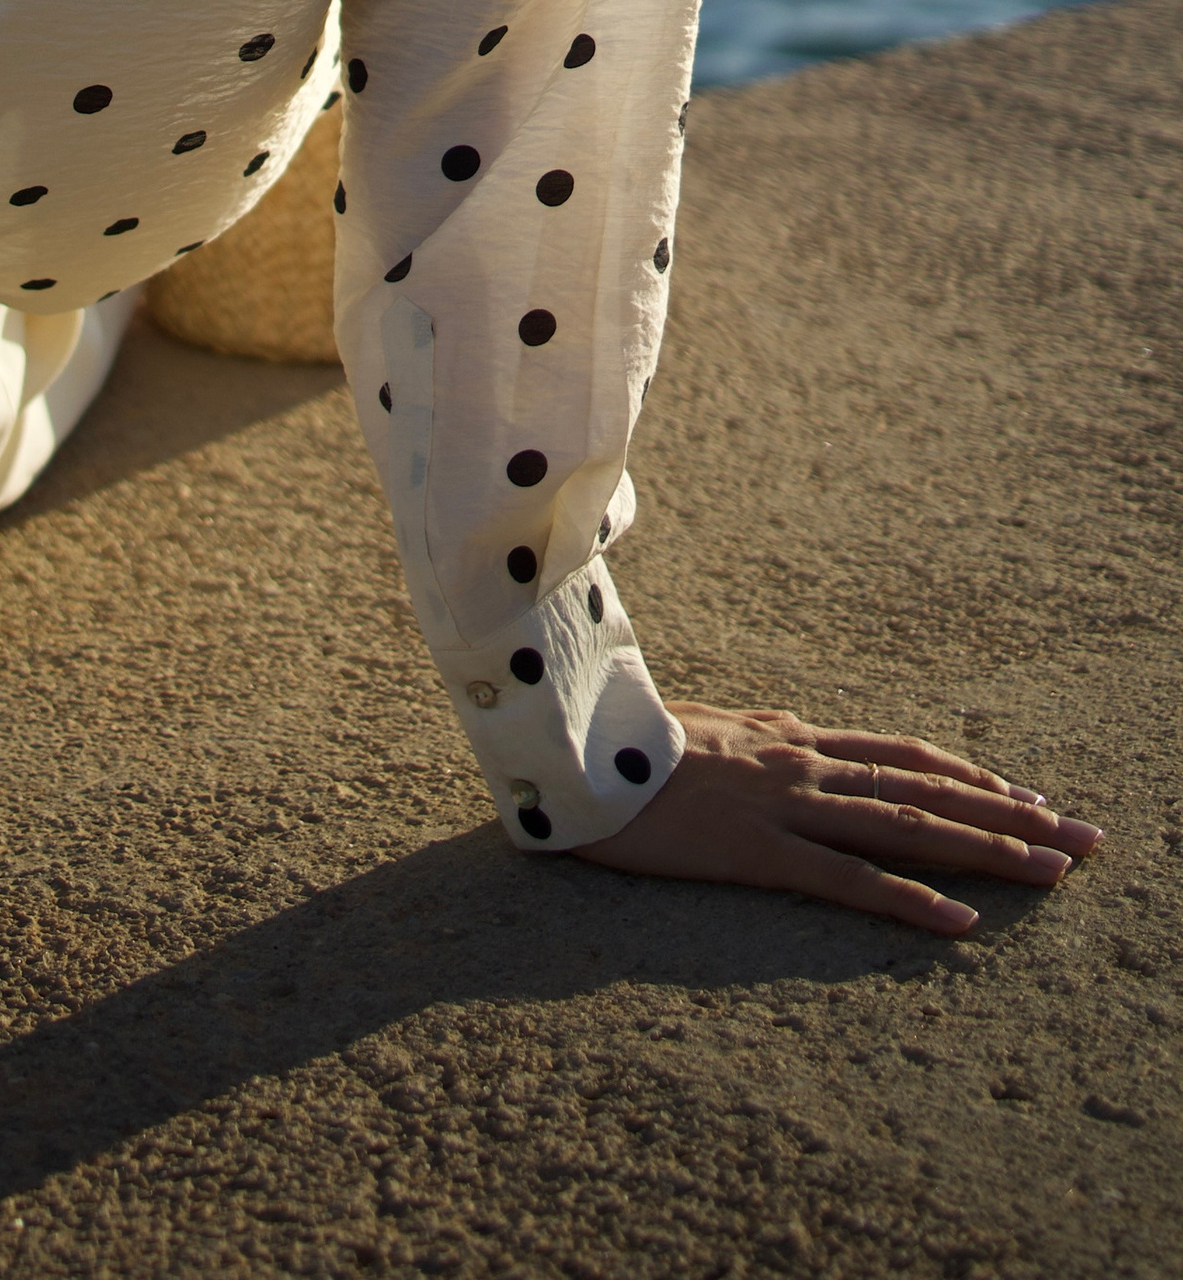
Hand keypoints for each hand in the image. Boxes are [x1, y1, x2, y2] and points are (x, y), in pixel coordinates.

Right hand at [574, 704, 1103, 933]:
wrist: (567, 750)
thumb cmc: (624, 744)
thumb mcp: (706, 728)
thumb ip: (758, 732)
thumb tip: (795, 729)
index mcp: (789, 738)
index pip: (901, 755)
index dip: (971, 775)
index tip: (1030, 796)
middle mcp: (801, 764)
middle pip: (926, 787)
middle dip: (1011, 813)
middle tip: (1083, 837)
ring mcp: (782, 805)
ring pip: (905, 826)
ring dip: (986, 849)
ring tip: (1051, 871)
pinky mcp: (756, 850)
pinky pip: (845, 880)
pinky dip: (907, 901)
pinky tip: (958, 923)